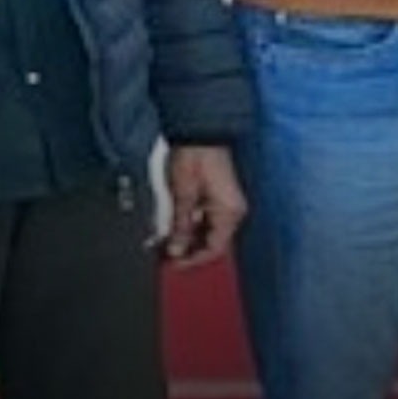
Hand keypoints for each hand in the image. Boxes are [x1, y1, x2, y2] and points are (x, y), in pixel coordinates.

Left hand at [164, 144, 246, 264]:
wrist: (199, 133)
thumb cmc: (195, 158)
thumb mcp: (183, 195)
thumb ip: (180, 226)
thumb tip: (176, 251)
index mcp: (229, 213)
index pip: (214, 249)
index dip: (193, 260)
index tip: (173, 265)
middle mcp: (231, 211)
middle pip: (211, 242)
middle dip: (188, 250)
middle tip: (166, 255)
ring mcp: (225, 204)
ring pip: (206, 232)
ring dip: (187, 238)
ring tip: (166, 242)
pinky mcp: (217, 197)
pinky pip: (204, 219)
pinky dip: (189, 225)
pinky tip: (173, 227)